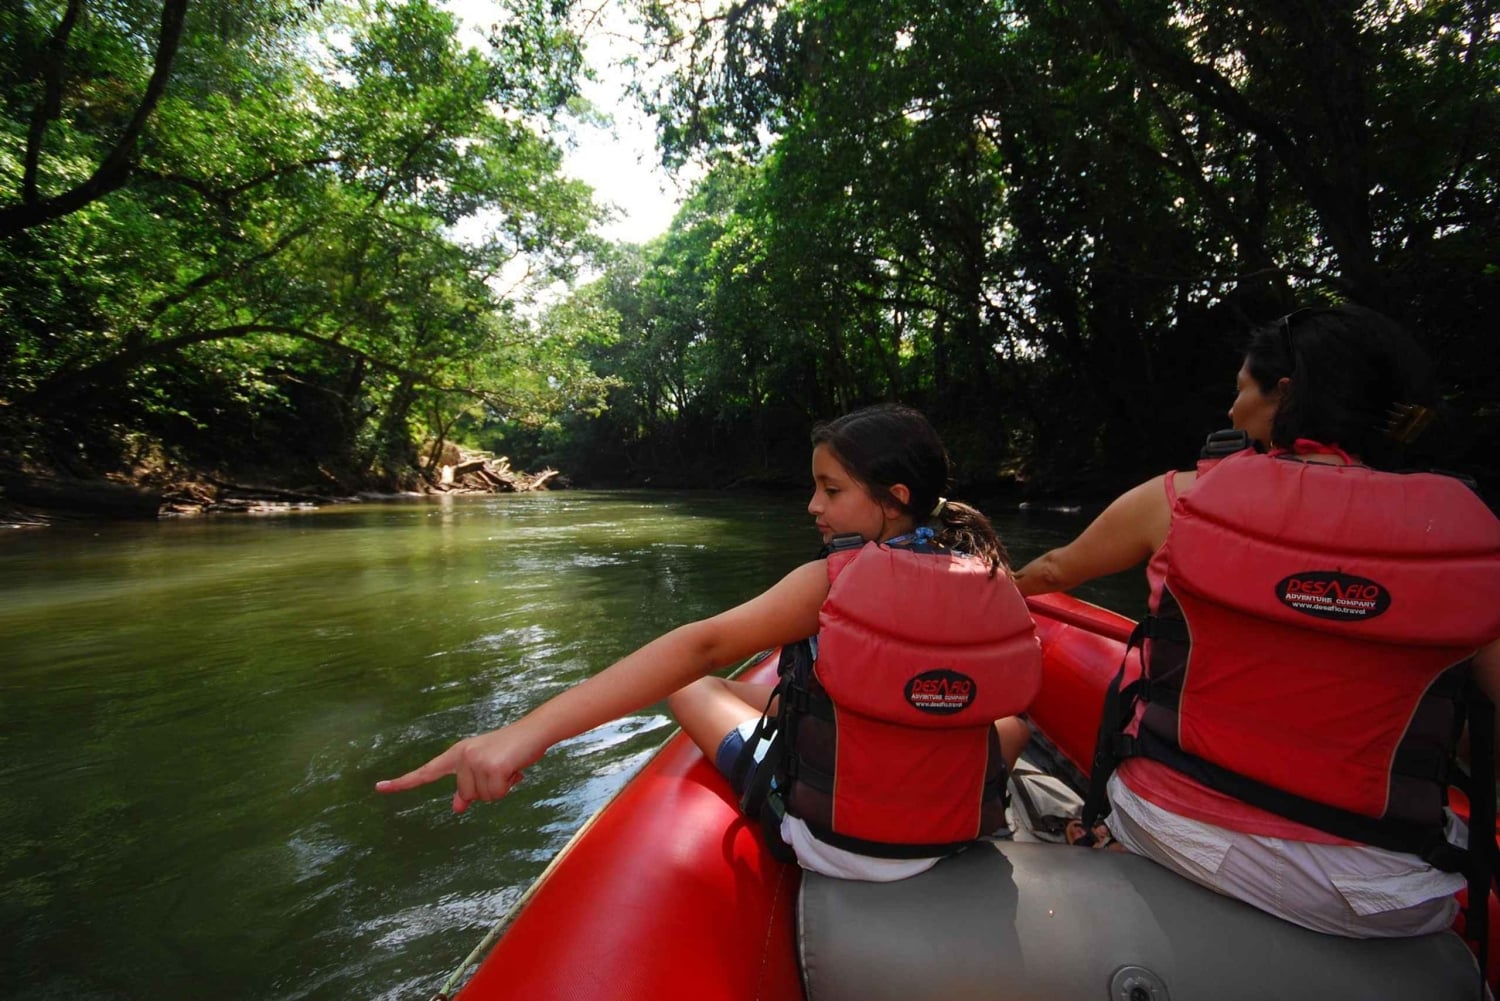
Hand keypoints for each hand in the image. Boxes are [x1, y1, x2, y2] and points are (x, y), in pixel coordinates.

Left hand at [376, 724, 543, 813]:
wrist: (533, 732)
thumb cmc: (510, 750)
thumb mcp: (485, 768)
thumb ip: (468, 787)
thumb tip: (456, 808)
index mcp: (456, 754)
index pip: (425, 772)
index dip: (402, 782)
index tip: (379, 788)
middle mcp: (461, 756)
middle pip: (466, 795)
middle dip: (487, 789)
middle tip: (501, 770)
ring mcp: (475, 760)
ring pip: (483, 797)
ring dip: (500, 787)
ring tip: (509, 768)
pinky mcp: (491, 766)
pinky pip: (497, 794)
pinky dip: (509, 786)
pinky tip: (514, 769)